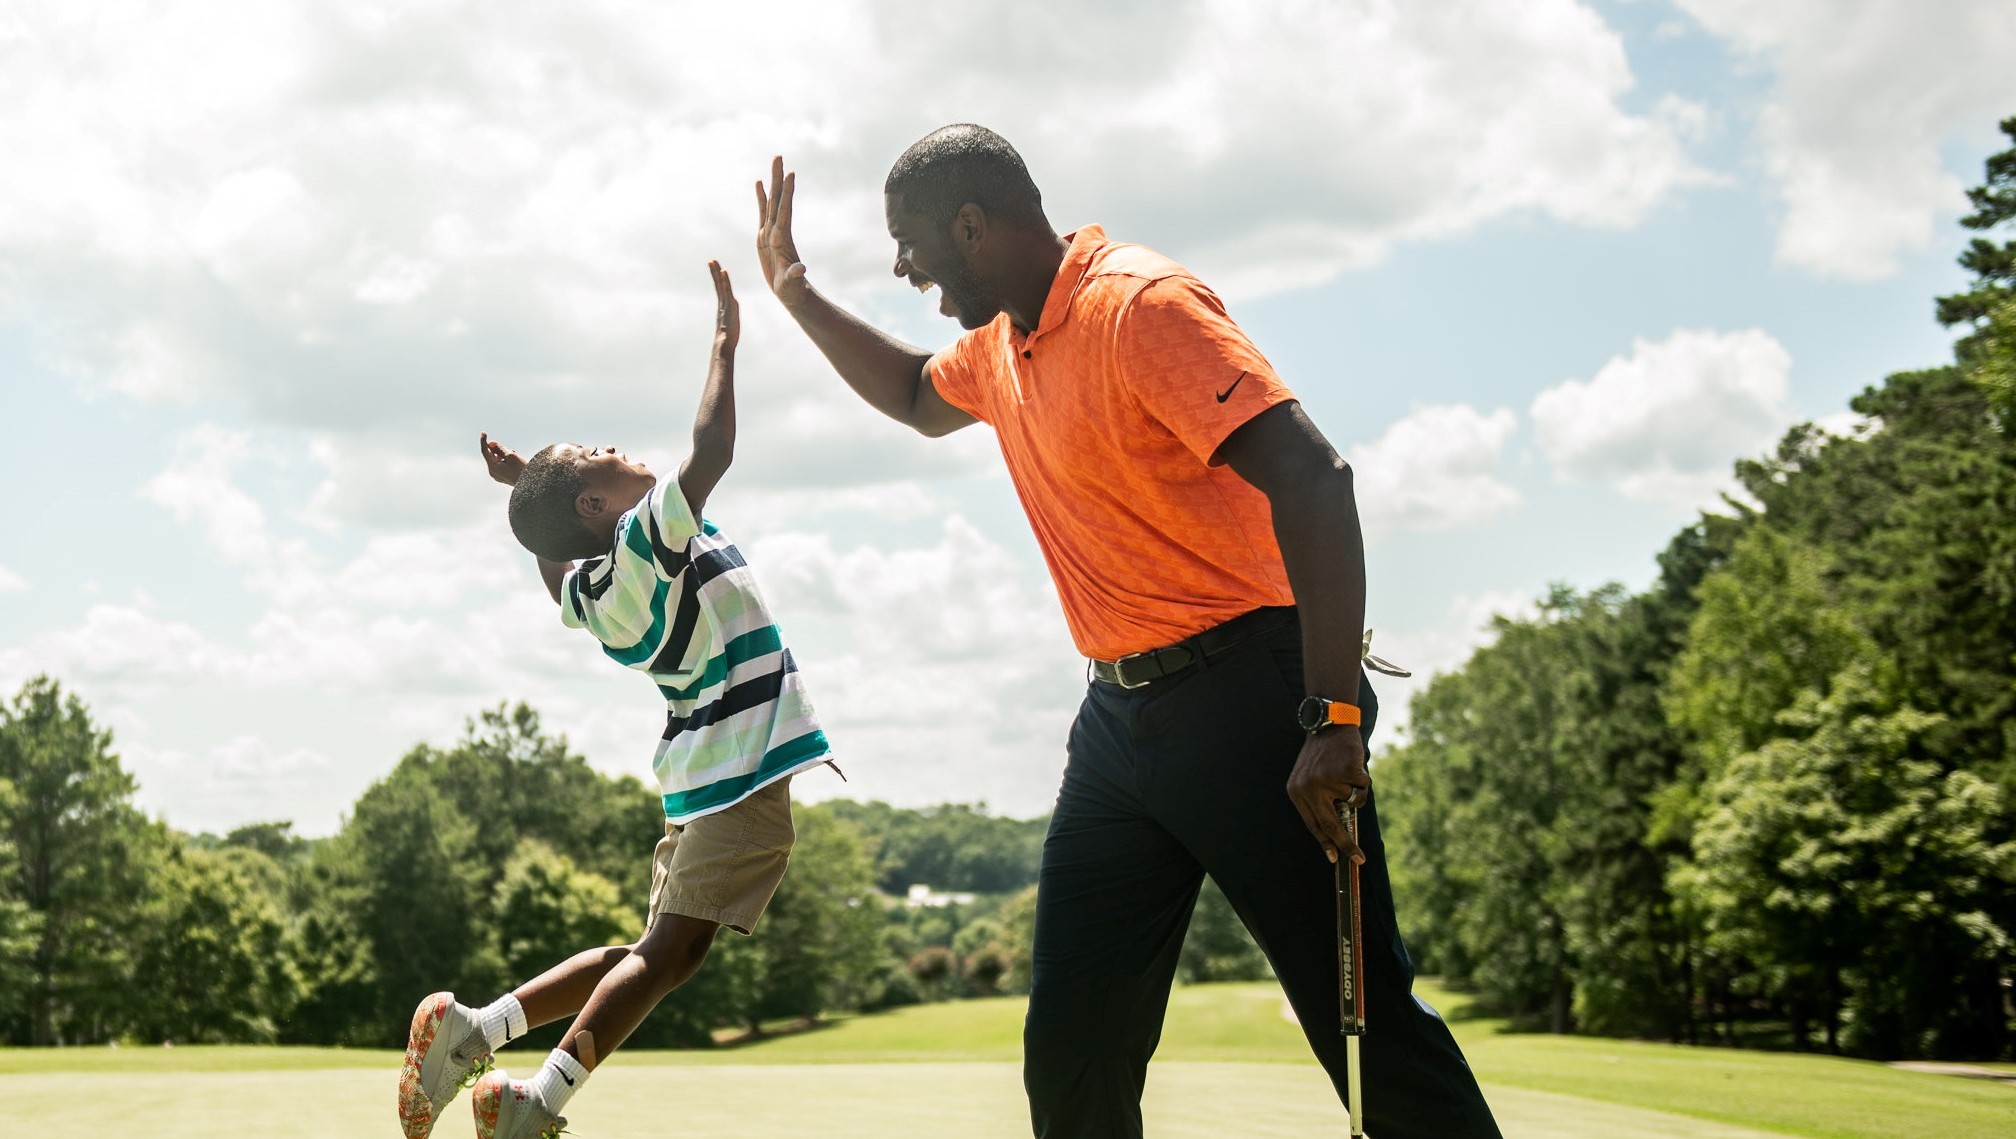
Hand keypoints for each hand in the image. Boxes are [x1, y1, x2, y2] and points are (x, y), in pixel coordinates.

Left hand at [479, 431, 525, 486]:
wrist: (531, 485)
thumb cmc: (521, 470)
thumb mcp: (511, 456)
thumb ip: (500, 448)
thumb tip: (492, 444)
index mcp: (493, 467)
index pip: (485, 451)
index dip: (484, 441)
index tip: (483, 433)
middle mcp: (493, 472)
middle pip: (491, 456)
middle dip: (497, 449)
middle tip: (507, 447)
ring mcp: (497, 476)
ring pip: (497, 460)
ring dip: (503, 454)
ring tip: (514, 454)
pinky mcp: (503, 477)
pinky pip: (500, 465)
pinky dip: (505, 460)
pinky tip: (514, 460)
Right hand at [709, 259, 738, 349]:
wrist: (724, 344)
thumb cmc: (727, 340)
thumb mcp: (730, 330)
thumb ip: (729, 327)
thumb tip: (727, 331)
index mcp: (723, 307)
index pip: (720, 290)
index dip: (717, 280)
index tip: (715, 270)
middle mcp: (722, 303)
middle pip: (718, 284)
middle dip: (714, 272)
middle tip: (711, 261)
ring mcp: (725, 303)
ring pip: (720, 284)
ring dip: (717, 272)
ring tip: (714, 261)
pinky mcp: (729, 305)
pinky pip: (726, 289)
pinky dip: (725, 280)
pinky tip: (724, 271)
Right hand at [754, 155, 809, 305]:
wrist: (791, 293)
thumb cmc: (792, 290)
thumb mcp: (792, 284)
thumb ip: (795, 276)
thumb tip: (801, 270)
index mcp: (782, 239)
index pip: (785, 211)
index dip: (787, 193)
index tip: (791, 174)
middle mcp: (778, 231)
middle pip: (777, 199)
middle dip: (778, 178)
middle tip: (779, 156)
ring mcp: (771, 232)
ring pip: (771, 202)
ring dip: (772, 182)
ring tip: (774, 161)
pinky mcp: (764, 237)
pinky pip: (762, 212)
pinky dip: (761, 197)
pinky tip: (759, 184)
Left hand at [1286, 727, 1370, 864]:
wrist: (1328, 724)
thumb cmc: (1321, 755)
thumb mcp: (1308, 778)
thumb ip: (1318, 802)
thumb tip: (1337, 835)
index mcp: (1296, 792)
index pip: (1312, 825)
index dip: (1326, 843)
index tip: (1335, 858)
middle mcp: (1309, 788)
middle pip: (1330, 825)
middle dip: (1346, 844)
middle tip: (1359, 858)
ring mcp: (1327, 780)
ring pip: (1353, 802)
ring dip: (1356, 791)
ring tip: (1345, 771)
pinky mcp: (1346, 771)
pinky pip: (1363, 787)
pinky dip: (1363, 778)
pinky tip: (1353, 764)